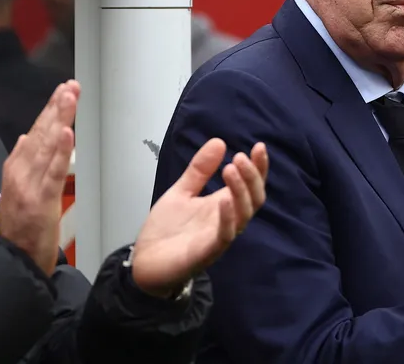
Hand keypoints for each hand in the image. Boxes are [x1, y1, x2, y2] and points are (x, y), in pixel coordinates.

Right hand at [0, 81, 79, 276]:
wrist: (14, 258)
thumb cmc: (21, 226)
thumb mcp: (17, 189)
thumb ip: (22, 162)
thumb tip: (25, 137)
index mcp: (17, 168)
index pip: (36, 132)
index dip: (50, 111)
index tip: (63, 91)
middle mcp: (21, 172)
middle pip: (42, 134)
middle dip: (57, 108)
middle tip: (71, 86)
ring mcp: (30, 185)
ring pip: (48, 146)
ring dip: (60, 120)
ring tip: (69, 97)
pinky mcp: (41, 200)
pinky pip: (53, 172)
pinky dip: (61, 151)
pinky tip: (68, 133)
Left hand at [130, 139, 268, 297]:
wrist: (144, 262)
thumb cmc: (166, 230)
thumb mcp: (182, 192)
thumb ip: (200, 170)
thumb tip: (219, 141)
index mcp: (225, 204)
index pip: (251, 184)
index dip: (259, 167)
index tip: (259, 146)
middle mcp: (229, 219)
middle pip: (255, 198)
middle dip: (252, 176)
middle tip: (240, 157)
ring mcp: (220, 236)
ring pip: (244, 214)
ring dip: (241, 190)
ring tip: (231, 169)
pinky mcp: (208, 252)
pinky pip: (225, 235)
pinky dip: (227, 217)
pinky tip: (223, 199)